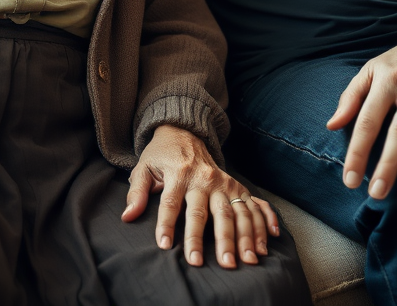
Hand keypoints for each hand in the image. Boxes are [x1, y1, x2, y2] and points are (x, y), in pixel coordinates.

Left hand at [122, 124, 279, 268]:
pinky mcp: (236, 184)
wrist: (184, 132)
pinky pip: (254, 204)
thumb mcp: (144, 167)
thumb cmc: (162, 155)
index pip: (171, 202)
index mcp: (179, 173)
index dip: (166, 224)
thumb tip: (127, 216)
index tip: (164, 246)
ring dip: (243, 237)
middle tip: (221, 264)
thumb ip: (136, 192)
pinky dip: (263, 223)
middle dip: (216, 240)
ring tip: (246, 260)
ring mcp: (224, 181)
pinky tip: (268, 242)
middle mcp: (204, 178)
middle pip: (209, 212)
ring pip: (235, 211)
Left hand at [326, 30, 396, 199]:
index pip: (361, 119)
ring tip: (386, 189)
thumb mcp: (371, 70)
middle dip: (373, 162)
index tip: (348, 178)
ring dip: (395, 162)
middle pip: (382, 128)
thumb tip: (331, 125)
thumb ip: (351, 97)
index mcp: (378, 79)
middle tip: (369, 193)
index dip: (354, 150)